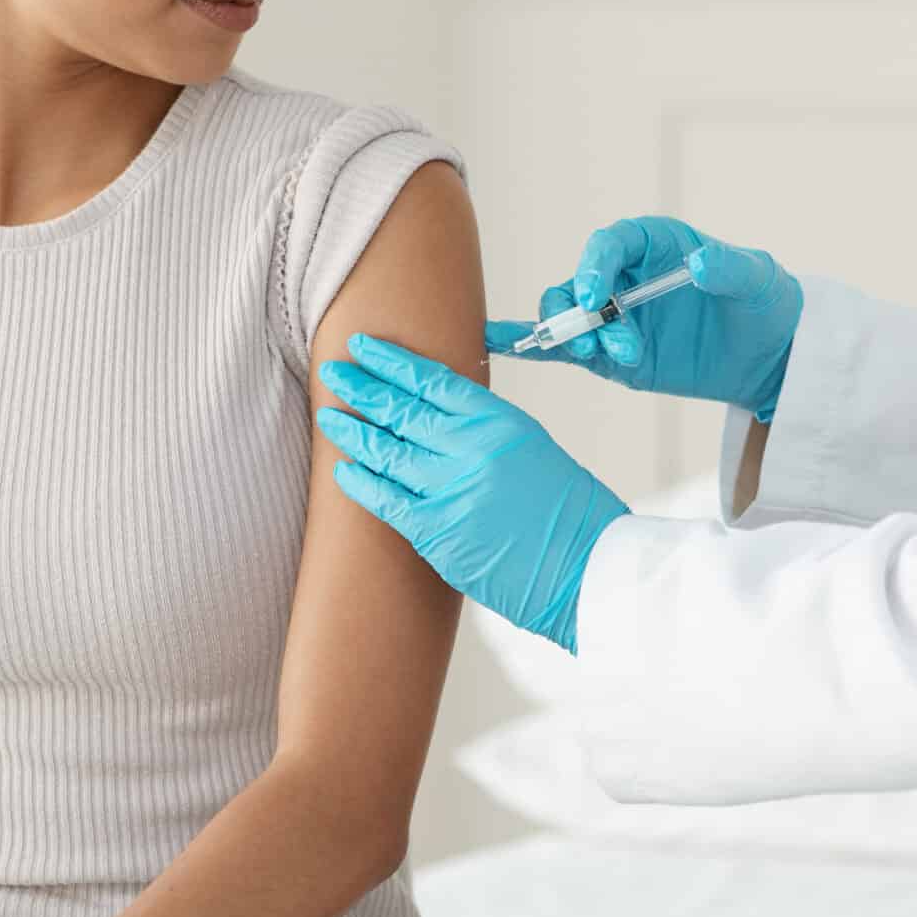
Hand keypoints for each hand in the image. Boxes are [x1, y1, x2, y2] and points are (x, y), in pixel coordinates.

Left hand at [319, 335, 628, 650]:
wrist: (587, 569)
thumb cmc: (570, 512)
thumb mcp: (532, 449)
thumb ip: (486, 430)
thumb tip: (439, 415)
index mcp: (499, 422)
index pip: (433, 381)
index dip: (392, 362)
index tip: (364, 347)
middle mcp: (471, 450)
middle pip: (402, 410)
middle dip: (363, 388)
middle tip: (332, 371)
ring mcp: (450, 491)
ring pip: (386, 451)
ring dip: (353, 431)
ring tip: (329, 413)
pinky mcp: (437, 532)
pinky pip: (385, 500)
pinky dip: (361, 482)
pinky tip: (342, 468)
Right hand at [489, 216, 802, 421]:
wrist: (768, 354)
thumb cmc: (762, 302)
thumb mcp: (756, 280)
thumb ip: (728, 268)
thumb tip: (701, 262)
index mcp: (652, 243)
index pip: (609, 244)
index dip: (595, 265)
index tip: (596, 295)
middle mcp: (623, 276)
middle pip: (577, 283)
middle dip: (583, 313)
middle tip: (609, 343)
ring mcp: (614, 316)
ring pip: (570, 319)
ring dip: (579, 340)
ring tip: (619, 358)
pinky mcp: (610, 354)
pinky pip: (566, 348)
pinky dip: (534, 346)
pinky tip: (501, 344)